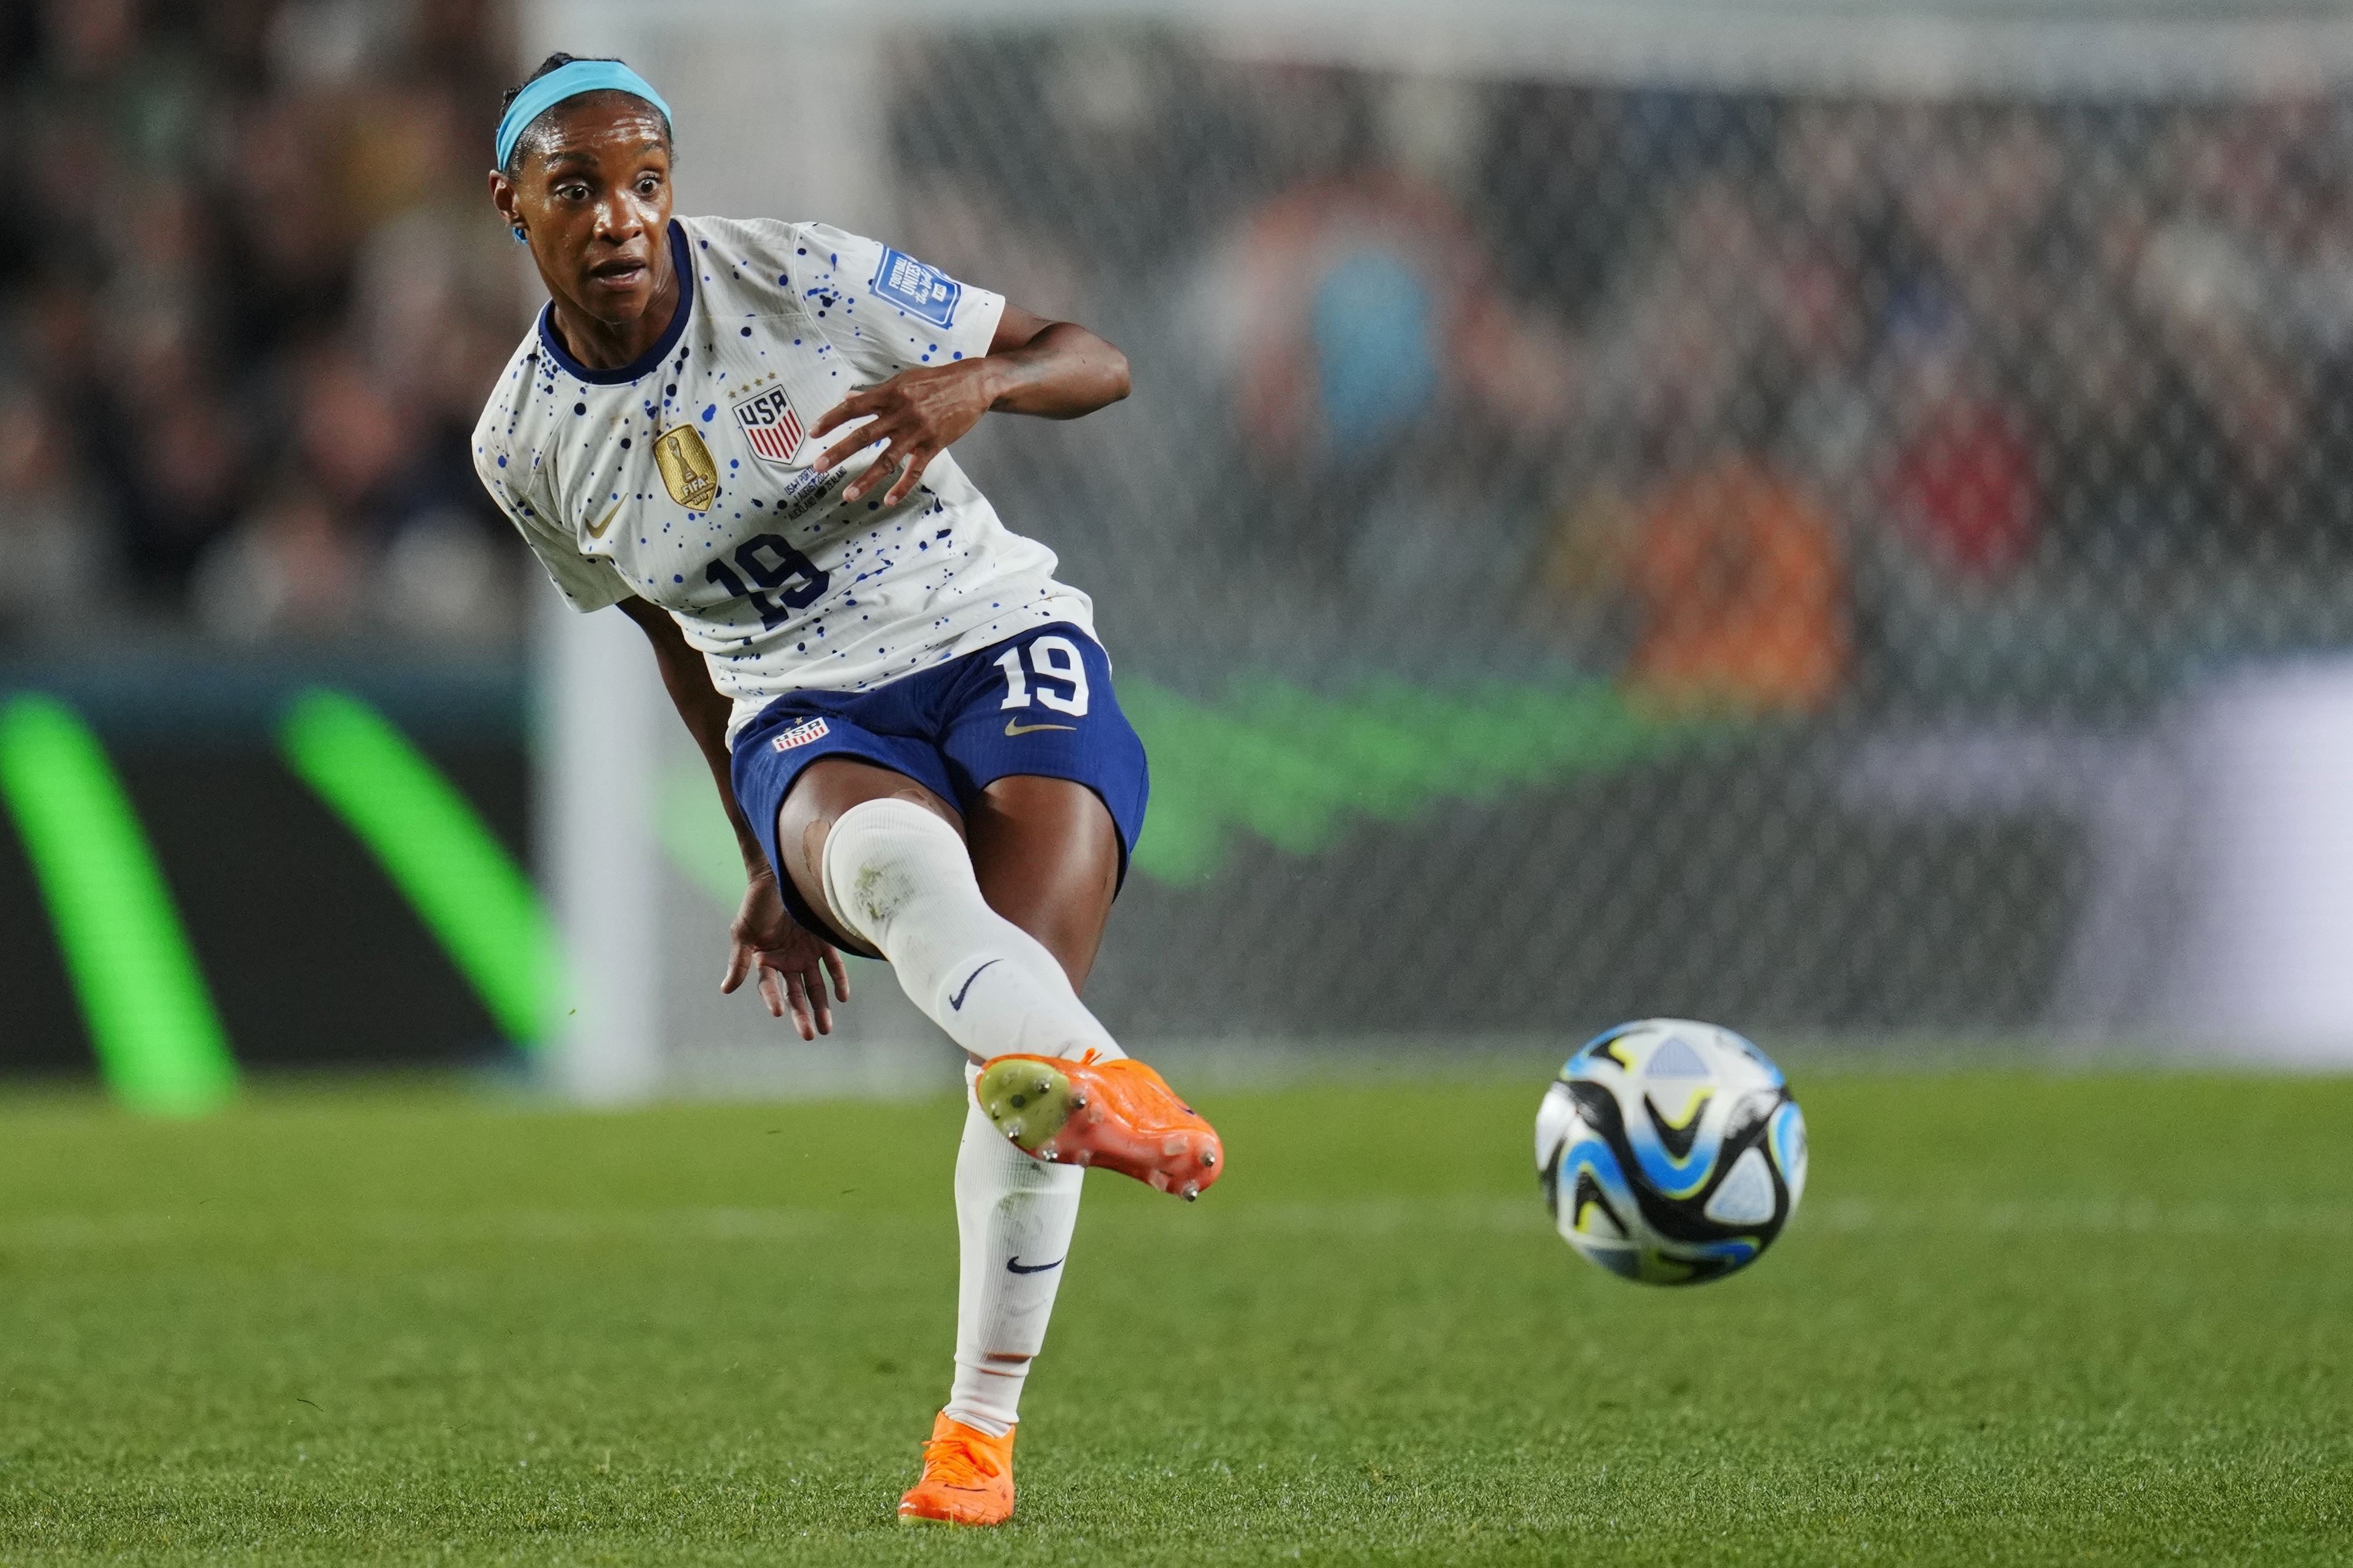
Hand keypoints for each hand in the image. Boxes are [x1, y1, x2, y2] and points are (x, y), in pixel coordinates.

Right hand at [721, 867, 849, 1040]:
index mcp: (766, 960)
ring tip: (826, 1028)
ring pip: (816, 986)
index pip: (770, 987)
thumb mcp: (743, 933)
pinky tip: (842, 997)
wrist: (778, 875)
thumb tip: (726, 990)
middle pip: (796, 994)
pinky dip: (838, 980)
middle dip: (801, 1015)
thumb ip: (739, 962)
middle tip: (809, 1035)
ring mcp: (806, 952)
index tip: (778, 1012)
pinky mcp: (823, 941)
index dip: (773, 999)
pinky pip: (833, 964)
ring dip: (822, 1006)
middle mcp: (787, 961)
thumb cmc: (756, 903)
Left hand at [809, 361, 998, 506]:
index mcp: (890, 394)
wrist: (974, 385)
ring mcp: (917, 432)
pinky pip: (915, 470)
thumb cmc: (937, 381)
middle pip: (864, 436)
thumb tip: (848, 398)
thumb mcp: (904, 380)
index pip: (854, 408)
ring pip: (886, 459)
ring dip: (865, 479)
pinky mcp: (933, 445)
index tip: (812, 432)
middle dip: (839, 452)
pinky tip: (888, 500)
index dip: (831, 419)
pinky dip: (902, 487)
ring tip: (847, 495)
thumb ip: (875, 393)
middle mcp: (900, 413)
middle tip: (818, 466)